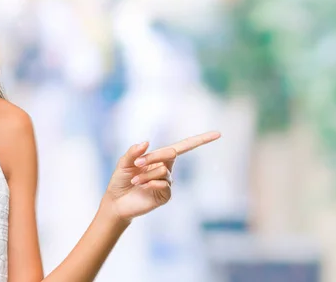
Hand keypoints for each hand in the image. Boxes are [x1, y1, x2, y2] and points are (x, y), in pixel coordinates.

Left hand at [102, 132, 220, 221]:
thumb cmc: (121, 180)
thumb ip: (134, 152)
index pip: (184, 146)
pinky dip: (150, 183)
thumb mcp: (124, 162)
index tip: (218, 134)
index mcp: (160, 157)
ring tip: (135, 181)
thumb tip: (146, 142)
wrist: (117, 202)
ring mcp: (168, 182)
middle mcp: (167, 168)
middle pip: (171, 153)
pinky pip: (164, 184)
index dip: (201, 139)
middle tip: (136, 165)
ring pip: (163, 170)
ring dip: (146, 174)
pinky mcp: (166, 195)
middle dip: (152, 157)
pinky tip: (142, 188)